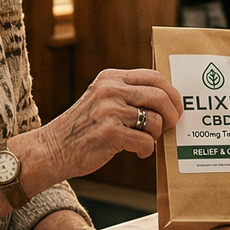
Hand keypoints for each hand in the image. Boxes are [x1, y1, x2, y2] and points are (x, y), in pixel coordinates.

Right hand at [37, 68, 179, 179]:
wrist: (53, 149)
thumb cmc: (84, 127)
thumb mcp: (102, 99)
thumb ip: (128, 94)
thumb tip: (167, 101)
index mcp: (111, 78)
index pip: (154, 76)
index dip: (172, 93)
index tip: (176, 107)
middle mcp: (110, 90)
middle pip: (159, 96)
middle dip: (172, 113)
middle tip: (171, 125)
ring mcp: (109, 110)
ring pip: (155, 120)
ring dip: (155, 135)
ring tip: (145, 140)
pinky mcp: (110, 133)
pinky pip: (145, 141)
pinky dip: (146, 150)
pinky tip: (137, 153)